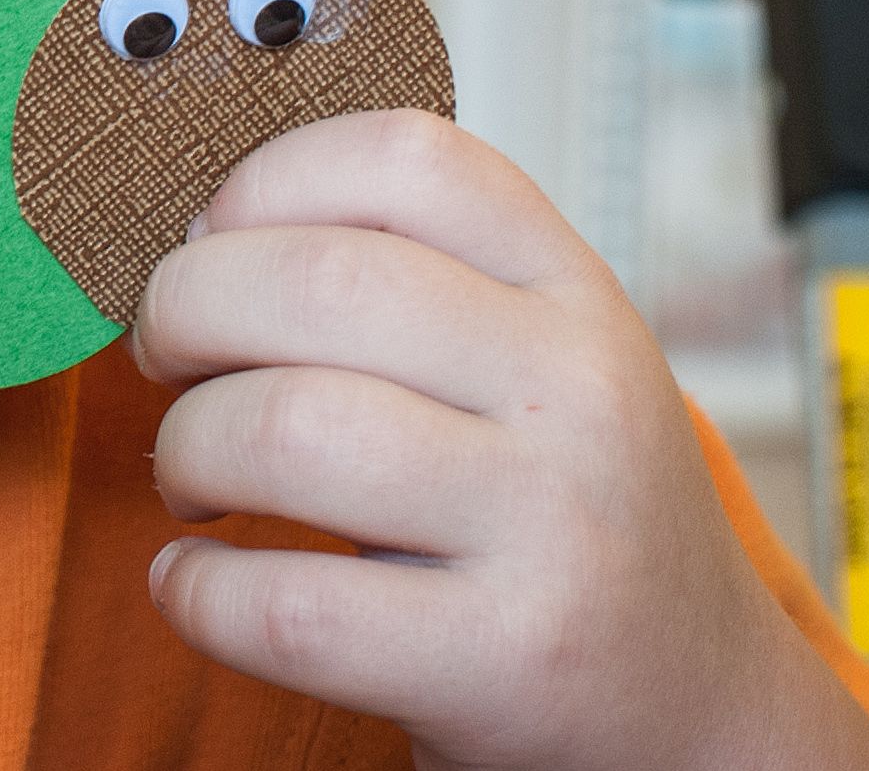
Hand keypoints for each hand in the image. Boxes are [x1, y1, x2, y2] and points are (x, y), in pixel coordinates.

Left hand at [130, 110, 868, 770]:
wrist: (700, 709)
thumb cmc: (569, 517)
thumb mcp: (540, 364)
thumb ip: (411, 284)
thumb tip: (194, 244)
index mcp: (575, 294)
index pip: (405, 158)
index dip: (263, 181)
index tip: (208, 239)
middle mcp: (576, 394)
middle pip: (314, 283)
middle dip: (184, 311)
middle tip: (167, 361)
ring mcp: (549, 529)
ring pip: (285, 430)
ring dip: (185, 448)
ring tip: (190, 478)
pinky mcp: (504, 662)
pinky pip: (288, 604)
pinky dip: (196, 593)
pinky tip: (197, 583)